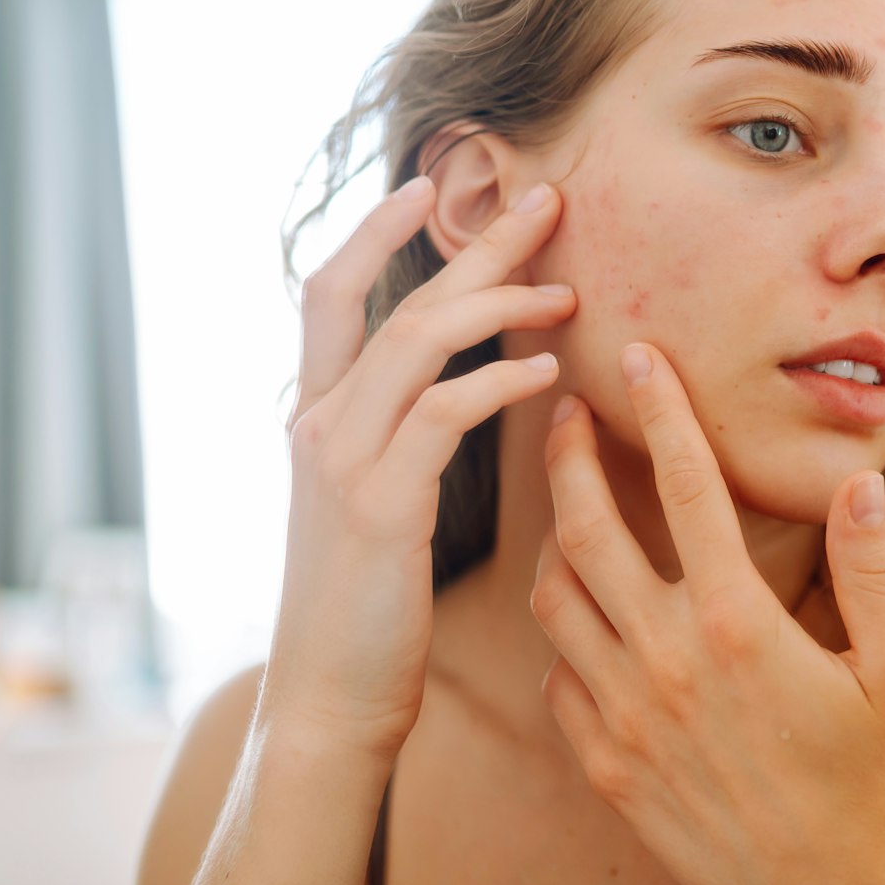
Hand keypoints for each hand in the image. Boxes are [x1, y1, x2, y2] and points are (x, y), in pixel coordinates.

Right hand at [262, 178, 574, 757]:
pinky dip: (498, 380)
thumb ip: (400, 443)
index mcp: (315, 419)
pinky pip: (445, 413)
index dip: (375, 232)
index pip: (329, 294)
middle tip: (548, 200)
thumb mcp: (373, 508)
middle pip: (398, 300)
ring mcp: (342, 461)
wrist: (329, 698)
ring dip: (502, 303)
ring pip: (420, 341)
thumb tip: (456, 395)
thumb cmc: (368, 609)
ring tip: (568, 292)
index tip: (430, 185)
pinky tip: (547, 374)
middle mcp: (319, 425)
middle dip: (475, 245)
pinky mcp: (379, 506)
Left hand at [532, 342, 884, 884]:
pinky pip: (558, 680)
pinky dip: (565, 638)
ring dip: (556, 543)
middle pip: (588, 530)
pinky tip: (592, 623)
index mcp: (742, 625)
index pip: (689, 488)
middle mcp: (668, 662)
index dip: (663, 410)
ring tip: (570, 511)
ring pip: (555, 601)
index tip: (637, 355)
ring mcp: (626, 719)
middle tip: (566, 413)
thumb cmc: (877, 789)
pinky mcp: (605, 769)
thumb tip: (855, 481)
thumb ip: (867, 570)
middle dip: (568, 457)